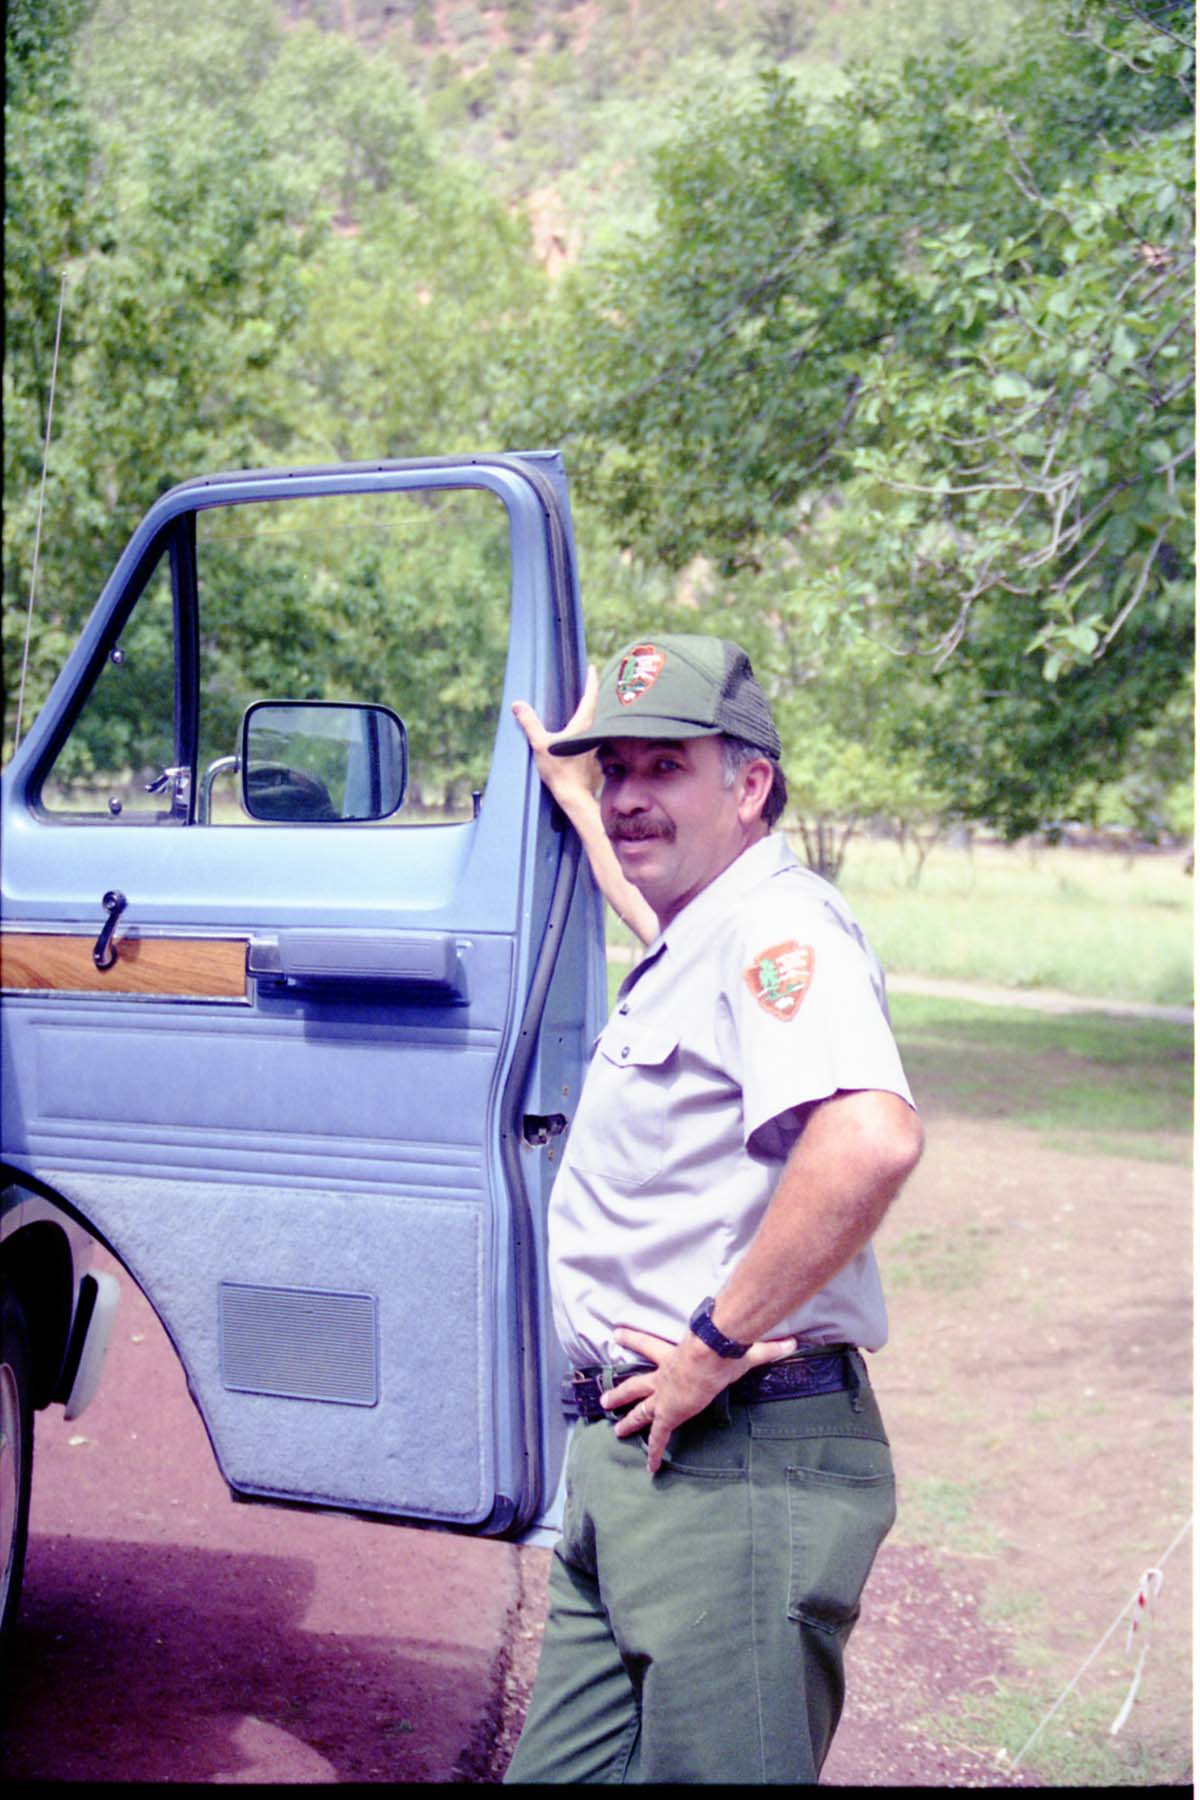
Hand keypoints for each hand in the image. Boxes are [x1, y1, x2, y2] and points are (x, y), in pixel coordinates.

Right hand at [511, 666, 600, 810]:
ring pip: (596, 721)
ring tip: (585, 701)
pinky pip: (592, 734)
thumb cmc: (559, 771)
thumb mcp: (540, 744)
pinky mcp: (593, 755)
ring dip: (592, 710)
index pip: (590, 696)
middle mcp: (592, 732)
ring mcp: (594, 744)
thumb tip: (517, 705)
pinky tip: (580, 730)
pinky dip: (588, 726)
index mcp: (582, 725)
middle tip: (590, 680)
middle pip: (596, 706)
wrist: (574, 796)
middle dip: (594, 692)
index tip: (592, 668)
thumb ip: (529, 723)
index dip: (591, 681)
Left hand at [602, 1324, 797, 1474]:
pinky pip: (658, 1437)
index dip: (633, 1339)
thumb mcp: (741, 1346)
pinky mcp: (669, 1413)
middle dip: (621, 1392)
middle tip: (604, 1399)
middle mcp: (664, 1375)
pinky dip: (653, 1451)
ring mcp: (665, 1396)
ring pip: (640, 1409)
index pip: (649, 1345)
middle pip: (637, 1384)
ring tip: (614, 1429)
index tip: (616, 1334)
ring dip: (627, 1419)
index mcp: (675, 1355)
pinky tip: (649, 1467)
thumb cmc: (722, 1345)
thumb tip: (791, 1343)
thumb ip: (766, 1347)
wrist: (709, 1352)